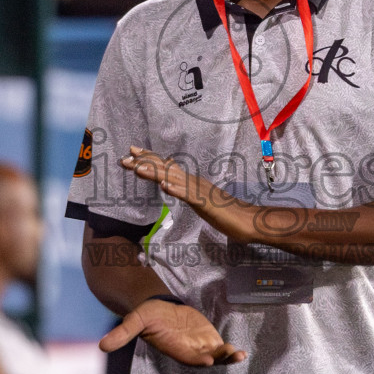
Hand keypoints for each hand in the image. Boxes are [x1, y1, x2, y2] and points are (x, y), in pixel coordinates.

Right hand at [99, 298, 245, 366]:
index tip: (208, 360)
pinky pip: (222, 348)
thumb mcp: (135, 321)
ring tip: (240, 354)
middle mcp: (189, 350)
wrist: (159, 307)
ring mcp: (200, 346)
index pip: (187, 357)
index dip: (197, 359)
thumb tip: (101, 346)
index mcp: (174, 348)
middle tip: (232, 356)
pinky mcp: (208, 339)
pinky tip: (242, 352)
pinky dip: (231, 351)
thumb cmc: (147, 315)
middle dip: (220, 359)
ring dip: (229, 357)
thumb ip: (122, 334)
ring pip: (217, 356)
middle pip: (206, 359)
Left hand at [120, 147, 254, 242]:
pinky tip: (164, 185)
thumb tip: (169, 180)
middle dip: (144, 162)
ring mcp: (199, 191)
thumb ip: (186, 190)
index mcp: (191, 182)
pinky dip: (176, 189)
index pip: (167, 167)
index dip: (149, 160)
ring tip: (137, 168)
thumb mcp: (200, 200)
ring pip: (174, 179)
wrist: (249, 221)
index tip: (132, 153)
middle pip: (166, 169)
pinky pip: (189, 195)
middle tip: (124, 156)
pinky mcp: (206, 203)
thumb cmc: (226, 213)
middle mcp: (193, 182)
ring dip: (155, 173)